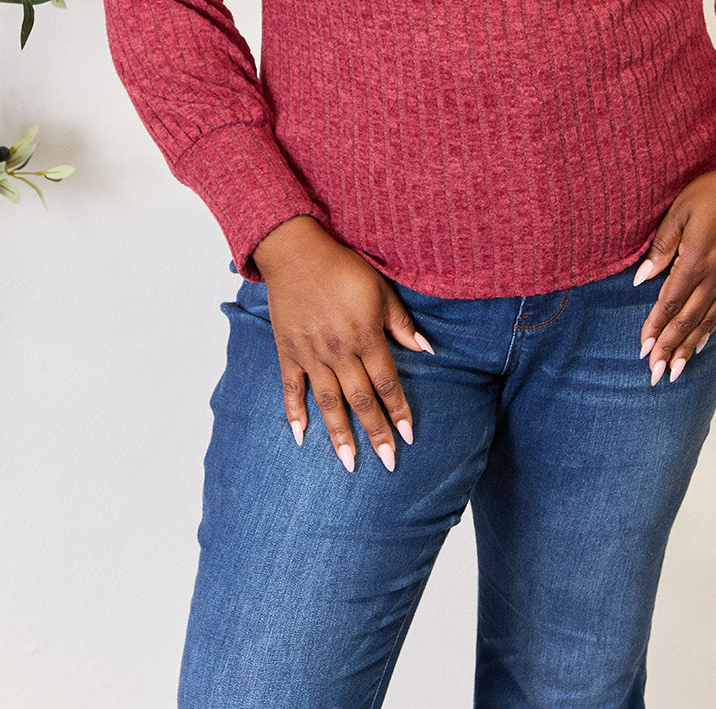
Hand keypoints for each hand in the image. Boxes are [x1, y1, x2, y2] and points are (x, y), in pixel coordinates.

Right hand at [252, 215, 432, 471]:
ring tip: (349, 463)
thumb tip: (428, 350)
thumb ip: (402, 325)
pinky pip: (291, 388)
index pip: (387, 382)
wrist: (295, 251)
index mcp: (364, 336)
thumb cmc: (342, 267)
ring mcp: (311, 353)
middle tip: (388, 462)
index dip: (399, 410)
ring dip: (340, 435)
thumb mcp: (380, 290)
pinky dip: (294, 413)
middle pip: (361, 400)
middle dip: (376, 433)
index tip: (410, 436)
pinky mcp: (287, 351)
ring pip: (328, 402)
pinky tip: (302, 437)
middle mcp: (339, 350)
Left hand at [634, 150, 715, 385]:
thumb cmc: (713, 192)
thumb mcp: (679, 211)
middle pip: (687, 321)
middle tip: (655, 374)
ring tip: (676, 371)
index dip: (655, 328)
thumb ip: (661, 247)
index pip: (670, 303)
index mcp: (696, 261)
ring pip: (706, 321)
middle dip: (669, 349)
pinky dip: (709, 330)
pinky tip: (700, 344)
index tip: (643, 350)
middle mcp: (714, 277)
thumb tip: (641, 279)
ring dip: (688, 347)